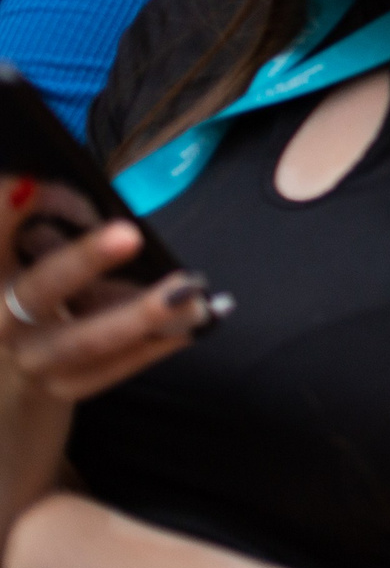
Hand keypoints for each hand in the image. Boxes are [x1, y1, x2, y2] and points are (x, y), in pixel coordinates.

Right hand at [1, 181, 216, 405]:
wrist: (5, 388)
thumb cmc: (29, 297)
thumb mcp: (27, 257)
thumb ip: (46, 222)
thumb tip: (76, 195)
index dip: (7, 208)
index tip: (30, 179)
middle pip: (40, 288)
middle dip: (83, 259)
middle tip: (128, 234)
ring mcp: (29, 358)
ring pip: (85, 340)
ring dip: (142, 314)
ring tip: (190, 290)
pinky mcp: (59, 387)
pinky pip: (110, 369)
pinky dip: (153, 344)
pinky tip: (193, 323)